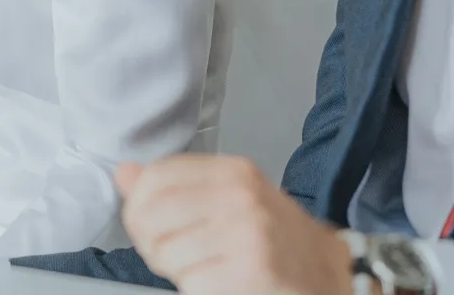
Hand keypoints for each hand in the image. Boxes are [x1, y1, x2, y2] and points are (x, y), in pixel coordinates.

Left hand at [118, 154, 351, 294]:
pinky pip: (190, 283)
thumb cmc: (275, 238)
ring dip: (178, 271)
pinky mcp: (250, 270)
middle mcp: (239, 195)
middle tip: (180, 255)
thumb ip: (176, 185)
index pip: (155, 177)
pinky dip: (197, 289)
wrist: (328, 274)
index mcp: (233, 171)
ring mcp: (246, 232)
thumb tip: (125, 173)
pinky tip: (221, 283)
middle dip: (154, 245)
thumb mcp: (231, 197)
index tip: (151, 224)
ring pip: (166, 254)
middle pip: (150, 218)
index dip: (140, 206)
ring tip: (208, 268)